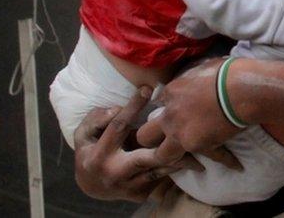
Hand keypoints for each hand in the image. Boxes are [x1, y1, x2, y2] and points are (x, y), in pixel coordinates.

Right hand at [73, 87, 195, 201]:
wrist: (91, 185)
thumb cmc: (90, 150)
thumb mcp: (84, 133)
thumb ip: (97, 119)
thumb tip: (116, 110)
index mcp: (99, 155)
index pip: (118, 127)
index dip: (132, 108)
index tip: (147, 89)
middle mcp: (114, 172)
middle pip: (145, 158)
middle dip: (166, 147)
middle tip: (185, 131)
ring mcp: (128, 186)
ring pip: (158, 171)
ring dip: (179, 160)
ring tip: (199, 149)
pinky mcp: (139, 194)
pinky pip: (161, 180)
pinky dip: (174, 168)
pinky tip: (192, 160)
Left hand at [137, 58, 242, 170]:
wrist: (242, 89)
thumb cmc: (227, 72)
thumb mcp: (203, 67)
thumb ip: (193, 78)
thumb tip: (196, 80)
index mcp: (172, 92)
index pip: (159, 104)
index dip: (169, 108)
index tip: (181, 110)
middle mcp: (170, 115)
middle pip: (145, 135)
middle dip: (151, 138)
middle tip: (165, 138)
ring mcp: (181, 133)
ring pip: (161, 155)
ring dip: (171, 157)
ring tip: (183, 159)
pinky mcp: (198, 146)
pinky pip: (209, 157)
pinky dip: (226, 159)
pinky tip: (236, 164)